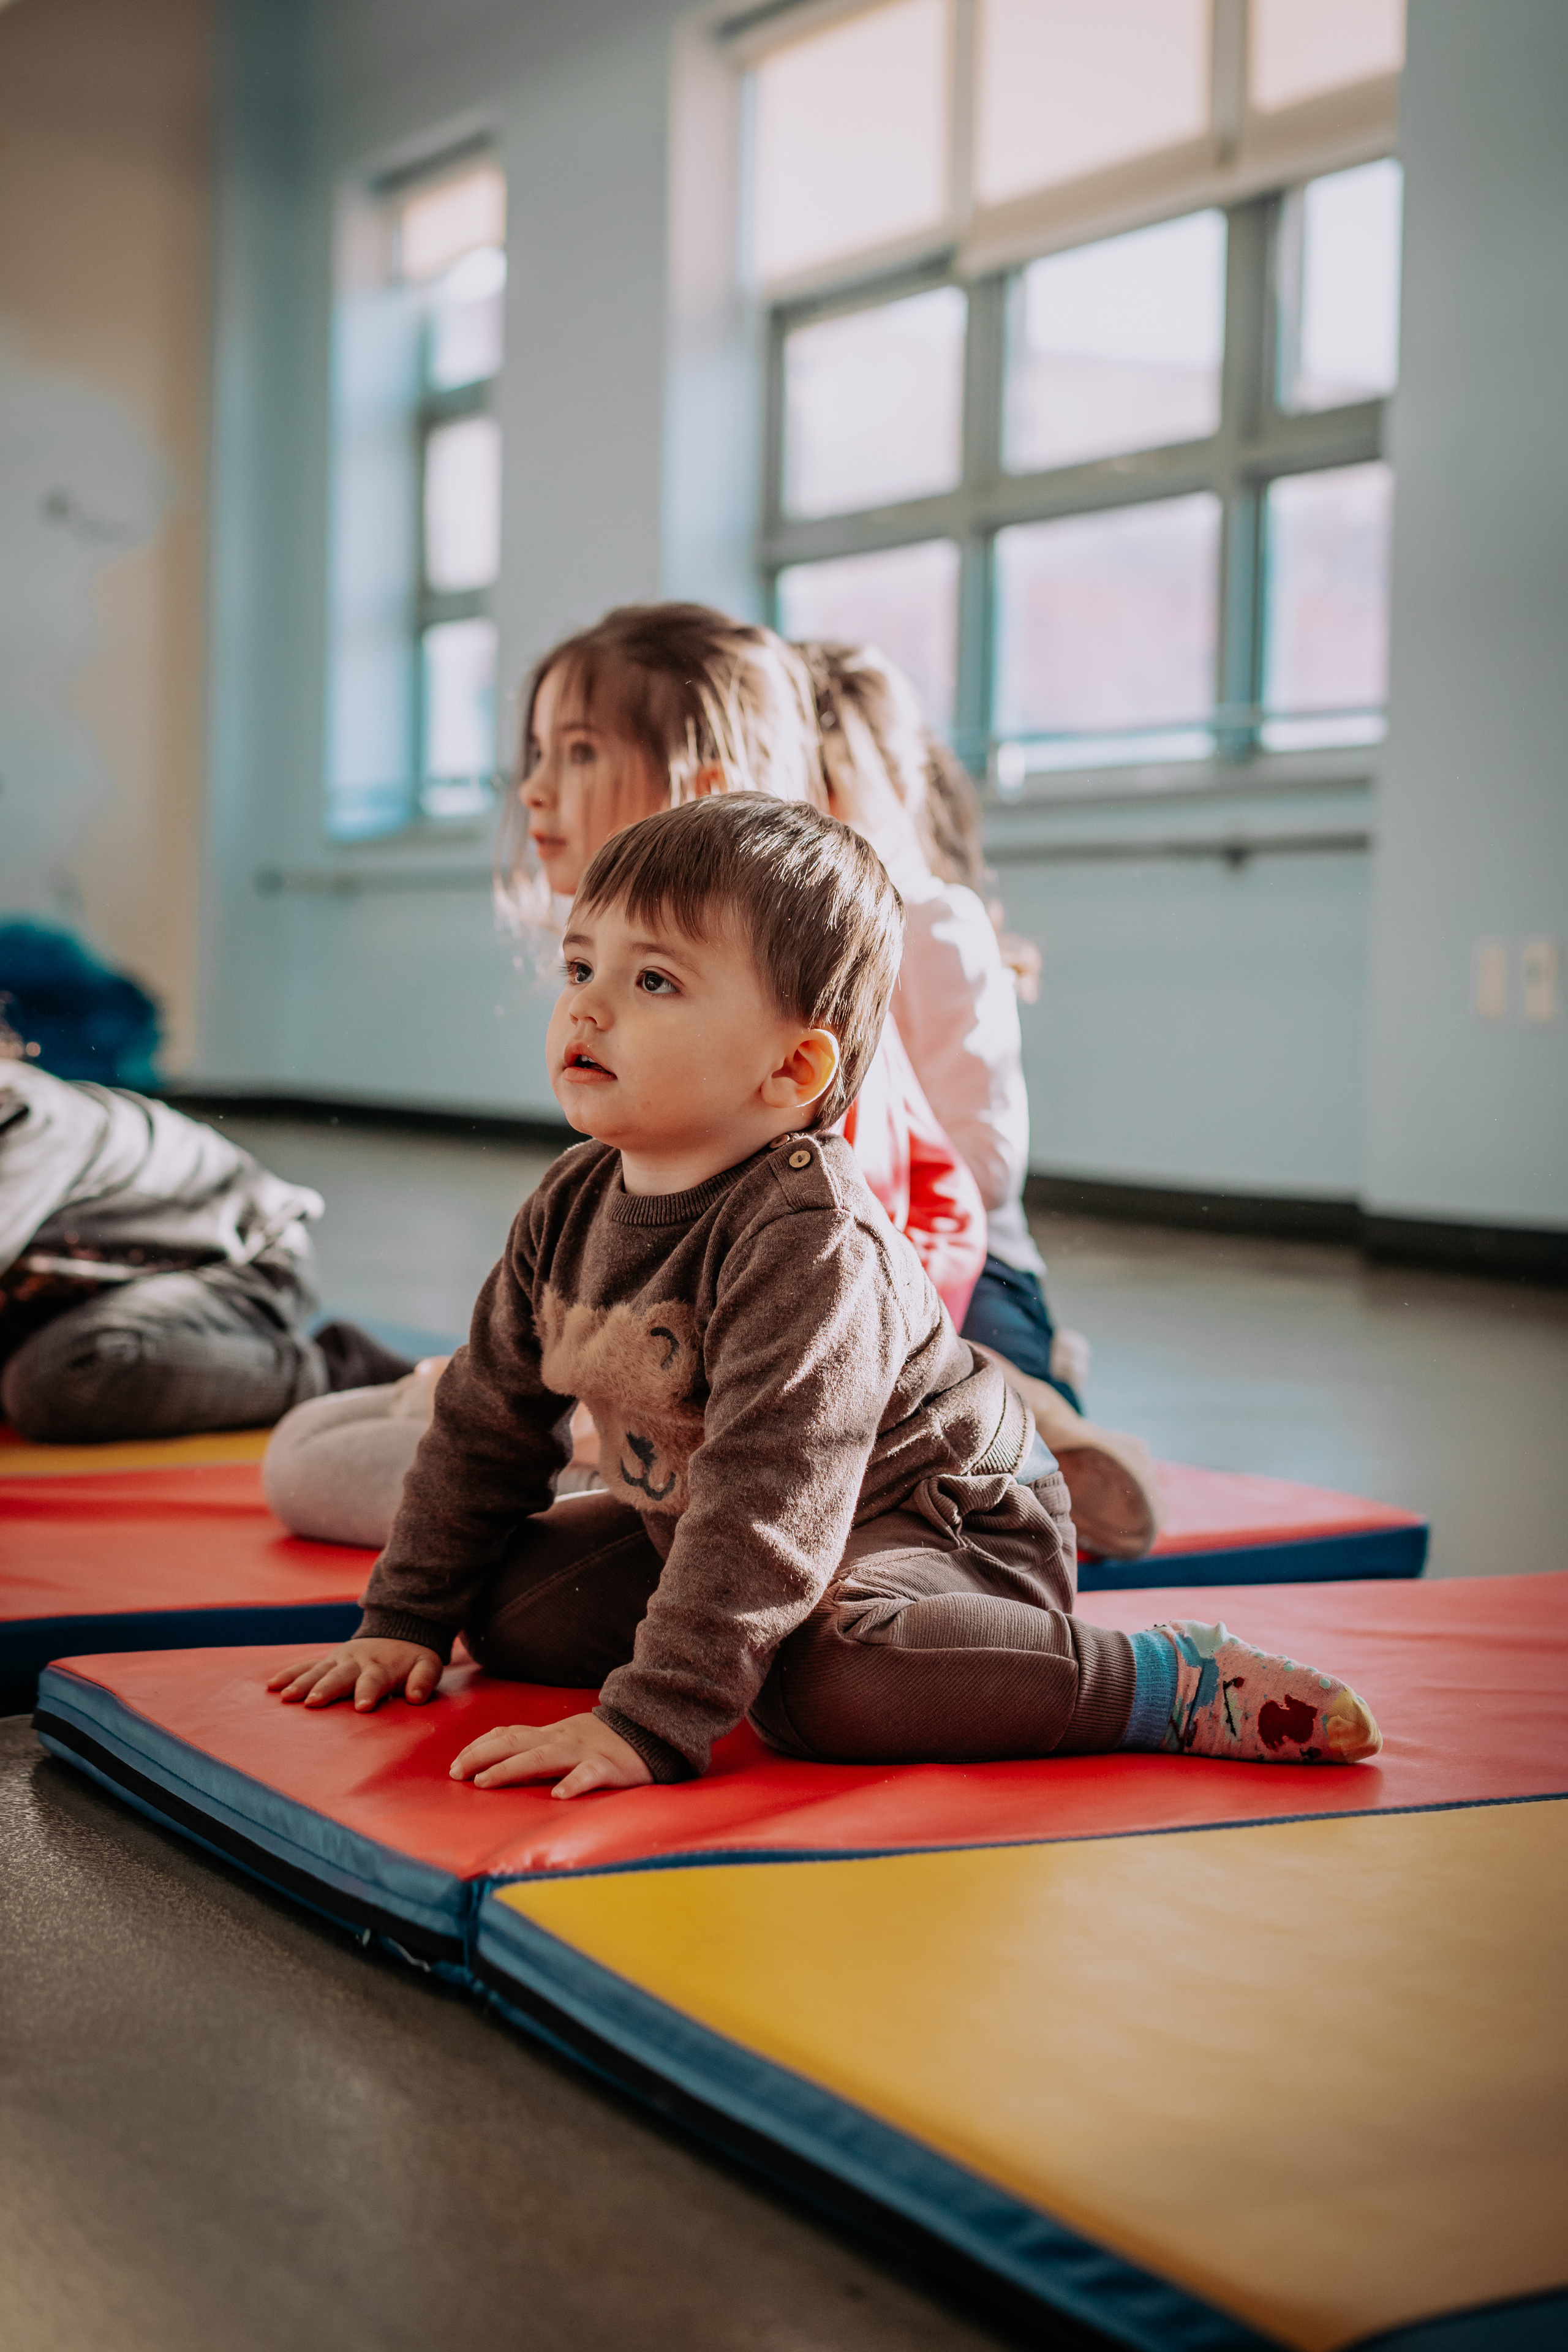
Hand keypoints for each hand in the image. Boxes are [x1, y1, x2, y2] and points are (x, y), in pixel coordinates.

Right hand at [267, 1638, 442, 1710]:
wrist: (399, 1629)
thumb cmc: (413, 1658)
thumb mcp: (428, 1666)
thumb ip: (423, 1680)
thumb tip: (416, 1697)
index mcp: (381, 1666)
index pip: (374, 1680)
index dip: (369, 1692)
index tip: (362, 1706)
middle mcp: (357, 1662)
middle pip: (339, 1676)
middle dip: (327, 1688)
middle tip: (313, 1702)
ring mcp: (339, 1660)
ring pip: (318, 1671)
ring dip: (302, 1683)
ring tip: (286, 1697)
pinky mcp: (328, 1660)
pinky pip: (305, 1666)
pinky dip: (289, 1674)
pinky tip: (271, 1685)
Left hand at [449, 1709, 652, 1799]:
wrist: (651, 1729)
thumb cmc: (602, 1741)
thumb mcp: (565, 1737)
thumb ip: (536, 1745)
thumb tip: (497, 1756)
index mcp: (550, 1734)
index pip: (507, 1735)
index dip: (479, 1748)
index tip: (454, 1764)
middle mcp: (561, 1739)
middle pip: (514, 1743)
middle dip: (481, 1757)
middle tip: (456, 1774)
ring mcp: (583, 1751)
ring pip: (542, 1756)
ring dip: (510, 1768)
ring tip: (486, 1782)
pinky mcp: (608, 1766)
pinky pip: (589, 1773)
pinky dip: (573, 1782)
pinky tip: (559, 1795)